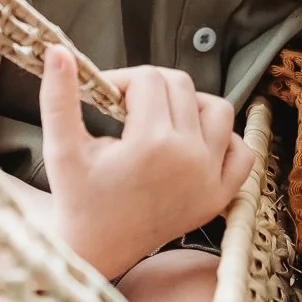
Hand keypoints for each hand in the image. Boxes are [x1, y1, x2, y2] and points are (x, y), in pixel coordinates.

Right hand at [39, 46, 253, 277]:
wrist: (96, 251)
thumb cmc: (77, 198)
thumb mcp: (61, 148)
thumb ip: (58, 97)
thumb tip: (58, 50)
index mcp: (152, 143)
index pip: (148, 79)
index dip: (122, 80)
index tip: (105, 97)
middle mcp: (190, 157)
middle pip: (182, 87)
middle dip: (152, 88)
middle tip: (126, 109)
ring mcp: (211, 178)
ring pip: (218, 110)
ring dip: (191, 105)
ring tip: (159, 120)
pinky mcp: (221, 196)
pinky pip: (242, 151)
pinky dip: (224, 140)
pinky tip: (192, 144)